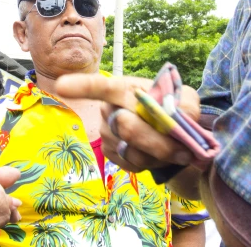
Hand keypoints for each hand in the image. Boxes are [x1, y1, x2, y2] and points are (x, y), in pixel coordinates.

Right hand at [55, 74, 199, 172]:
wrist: (173, 132)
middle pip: (127, 127)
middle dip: (158, 141)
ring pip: (132, 151)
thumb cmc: (178, 109)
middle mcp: (109, 108)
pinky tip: (155, 154)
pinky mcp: (109, 152)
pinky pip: (130, 164)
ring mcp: (107, 132)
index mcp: (126, 89)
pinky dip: (149, 164)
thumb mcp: (188, 102)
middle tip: (181, 146)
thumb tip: (169, 123)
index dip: (82, 86)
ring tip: (169, 147)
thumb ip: (182, 109)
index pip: (101, 86)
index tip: (63, 86)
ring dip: (157, 155)